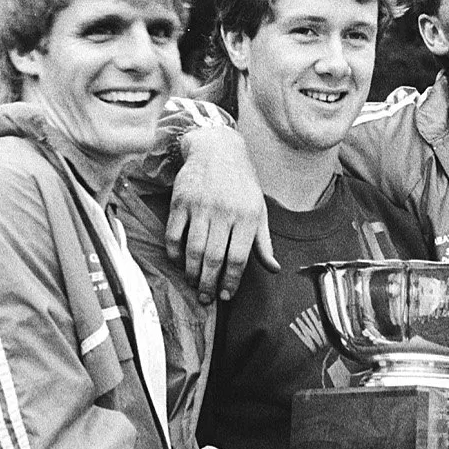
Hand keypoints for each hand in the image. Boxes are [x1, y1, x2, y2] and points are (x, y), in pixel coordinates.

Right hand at [164, 121, 276, 302]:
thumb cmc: (242, 184)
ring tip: (193, 284)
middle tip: (207, 298)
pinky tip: (179, 263)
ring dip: (191, 272)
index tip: (227, 296)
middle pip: (214, 258)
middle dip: (209, 283)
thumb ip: (263, 242)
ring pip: (192, 249)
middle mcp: (223, 211)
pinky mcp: (180, 201)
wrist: (217, 149)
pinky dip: (174, 253)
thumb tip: (274, 269)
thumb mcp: (259, 209)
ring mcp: (199, 206)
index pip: (238, 258)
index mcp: (247, 216)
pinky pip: (173, 235)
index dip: (231, 281)